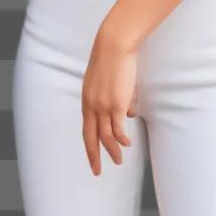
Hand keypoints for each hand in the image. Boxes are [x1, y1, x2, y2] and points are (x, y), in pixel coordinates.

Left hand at [81, 25, 137, 175]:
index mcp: (86, 99)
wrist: (113, 45)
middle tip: (97, 171)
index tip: (92, 157)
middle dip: (94, 155)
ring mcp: (103, 105)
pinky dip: (122, 138)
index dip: (89, 144)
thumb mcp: (107, 82)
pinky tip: (127, 144)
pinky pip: (119, 128)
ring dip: (113, 150)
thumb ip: (114, 99)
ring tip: (119, 161)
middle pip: (91, 136)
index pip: (86, 127)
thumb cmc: (112, 59)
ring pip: (106, 135)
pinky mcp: (117, 103)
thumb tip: (129, 113)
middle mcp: (91, 104)